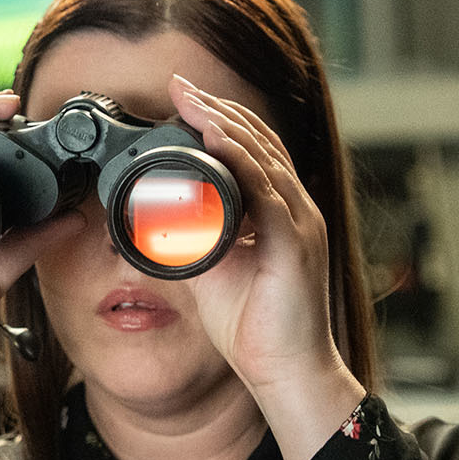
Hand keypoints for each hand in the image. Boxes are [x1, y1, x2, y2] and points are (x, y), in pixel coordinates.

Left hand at [170, 76, 363, 459]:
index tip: (180, 98)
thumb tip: (158, 218)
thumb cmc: (256, 330)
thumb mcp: (212, 272)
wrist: (286, 373)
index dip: (218, 120)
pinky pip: (269, 191)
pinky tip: (216, 142)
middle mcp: (296, 209)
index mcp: (280, 212)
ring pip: (264, 157)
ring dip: (225, 124)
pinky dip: (241, 162)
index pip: (252, 150)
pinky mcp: (297, 244)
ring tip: (191, 100)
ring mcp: (300, 223)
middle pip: (260, 141)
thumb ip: (192, 240)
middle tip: (179, 86)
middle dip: (217, 109)